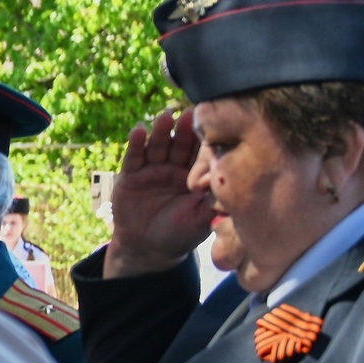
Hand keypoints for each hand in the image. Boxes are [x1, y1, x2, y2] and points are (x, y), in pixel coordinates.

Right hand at [105, 108, 213, 276]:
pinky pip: (134, 156)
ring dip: (161, 131)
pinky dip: (136, 143)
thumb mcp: (202, 218)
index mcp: (195, 176)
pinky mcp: (131, 175)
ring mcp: (153, 169)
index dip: (206, 140)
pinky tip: (139, 130)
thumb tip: (231, 180)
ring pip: (159, 146)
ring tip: (164, 117)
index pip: (202, 153)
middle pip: (181, 144)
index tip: (213, 124)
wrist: (148, 249)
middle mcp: (175, 168)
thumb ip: (214, 198)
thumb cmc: (180, 234)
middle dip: (184, 129)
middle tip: (189, 113)